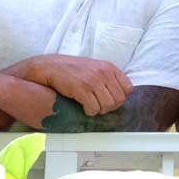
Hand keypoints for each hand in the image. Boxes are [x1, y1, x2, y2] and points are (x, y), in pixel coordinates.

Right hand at [16, 54, 132, 116]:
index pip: (128, 89)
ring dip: (99, 110)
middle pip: (119, 100)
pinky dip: (89, 111)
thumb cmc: (72, 70)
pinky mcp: (82, 89)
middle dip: (109, 107)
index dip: (119, 98)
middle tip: (98, 105)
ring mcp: (93, 80)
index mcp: (109, 67)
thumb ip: (108, 78)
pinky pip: (94, 108)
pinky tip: (83, 106)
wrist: (50, 67)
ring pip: (108, 106)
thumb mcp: (95, 68)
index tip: (108, 99)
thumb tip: (118, 96)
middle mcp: (104, 73)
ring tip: (90, 105)